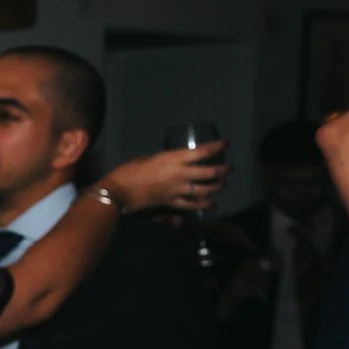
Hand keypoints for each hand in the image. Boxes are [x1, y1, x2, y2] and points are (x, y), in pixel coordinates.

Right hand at [106, 144, 228, 213]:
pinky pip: (193, 205)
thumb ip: (166, 161)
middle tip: (229, 168)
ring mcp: (178, 190)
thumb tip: (175, 164)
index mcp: (173, 159)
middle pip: (209, 172)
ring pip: (205, 189)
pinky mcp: (172, 203)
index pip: (202, 152)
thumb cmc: (129, 170)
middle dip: (223, 170)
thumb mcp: (149, 158)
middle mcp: (180, 174)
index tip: (226, 143)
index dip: (217, 147)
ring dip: (217, 186)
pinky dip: (204, 204)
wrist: (119, 191)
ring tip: (222, 184)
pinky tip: (212, 203)